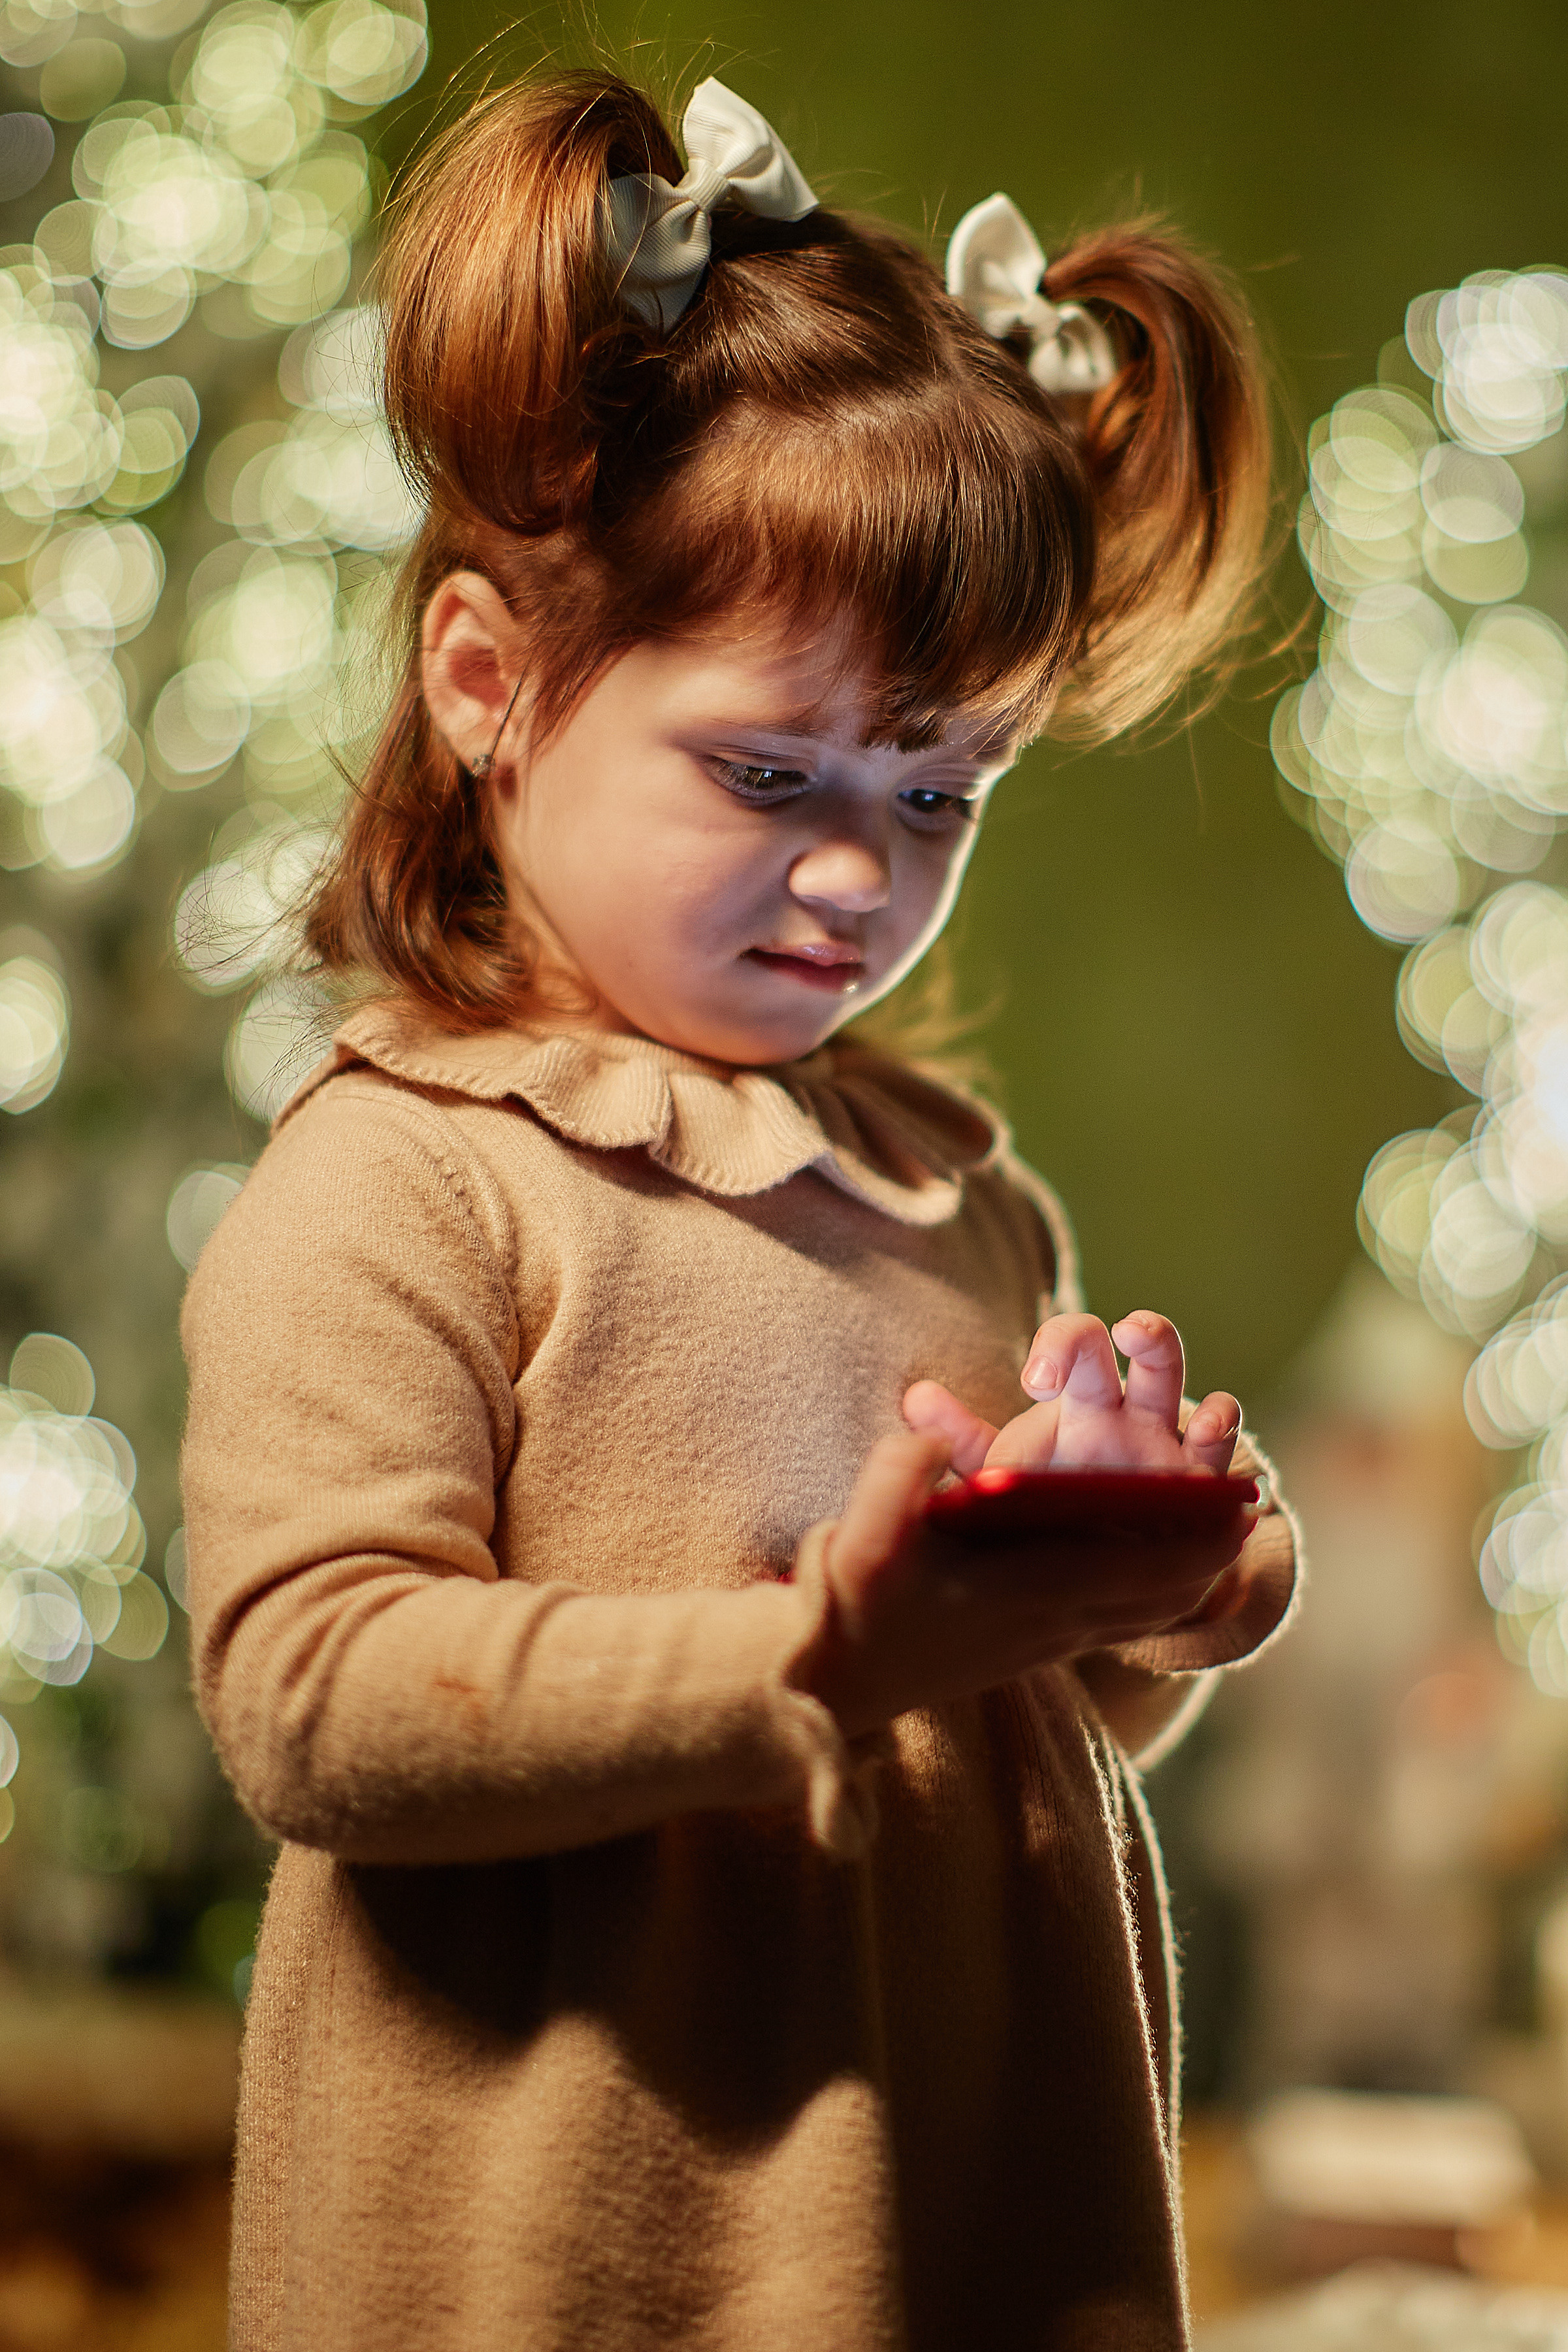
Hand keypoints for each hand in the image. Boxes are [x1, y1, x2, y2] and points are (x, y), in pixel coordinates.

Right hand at [795, 1428, 1253, 1738]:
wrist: (834, 1679)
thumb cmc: (853, 1602)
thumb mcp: (861, 1532)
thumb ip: (898, 1475)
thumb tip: (929, 1433)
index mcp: (1021, 1592)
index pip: (1129, 1571)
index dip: (1189, 1544)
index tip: (1236, 1513)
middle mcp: (1047, 1625)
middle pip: (1152, 1597)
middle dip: (1204, 1559)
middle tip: (1245, 1516)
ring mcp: (1043, 1644)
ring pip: (1137, 1616)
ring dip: (1183, 1581)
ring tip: (1217, 1546)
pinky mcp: (1031, 1652)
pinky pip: (1113, 1625)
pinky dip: (1148, 1599)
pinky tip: (1160, 1576)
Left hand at [902, 1310, 1240, 1477]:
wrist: (1089, 1572)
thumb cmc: (1046, 1504)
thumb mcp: (1003, 1475)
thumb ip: (962, 1441)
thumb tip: (915, 1397)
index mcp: (1083, 1399)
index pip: (1078, 1342)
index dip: (1061, 1345)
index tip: (1034, 1378)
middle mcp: (1136, 1414)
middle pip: (1154, 1348)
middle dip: (1146, 1333)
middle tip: (1126, 1336)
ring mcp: (1178, 1453)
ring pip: (1209, 1402)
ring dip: (1215, 1408)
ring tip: (1208, 1418)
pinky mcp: (1205, 1499)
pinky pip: (1226, 1470)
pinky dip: (1229, 1469)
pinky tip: (1220, 1478)